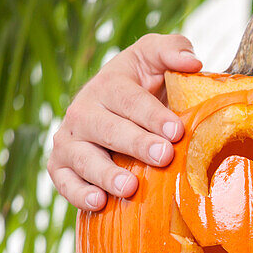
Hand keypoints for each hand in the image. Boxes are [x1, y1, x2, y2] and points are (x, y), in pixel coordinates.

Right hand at [48, 34, 201, 210]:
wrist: (114, 113)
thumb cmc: (144, 85)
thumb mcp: (156, 59)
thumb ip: (173, 50)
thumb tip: (192, 61)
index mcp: (108, 84)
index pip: (128, 99)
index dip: (152, 115)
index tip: (176, 131)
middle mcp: (83, 111)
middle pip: (107, 129)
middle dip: (135, 143)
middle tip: (163, 155)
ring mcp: (69, 140)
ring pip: (84, 158)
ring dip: (105, 174)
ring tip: (130, 187)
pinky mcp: (60, 166)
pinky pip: (64, 182)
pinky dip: (78, 194)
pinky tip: (100, 203)